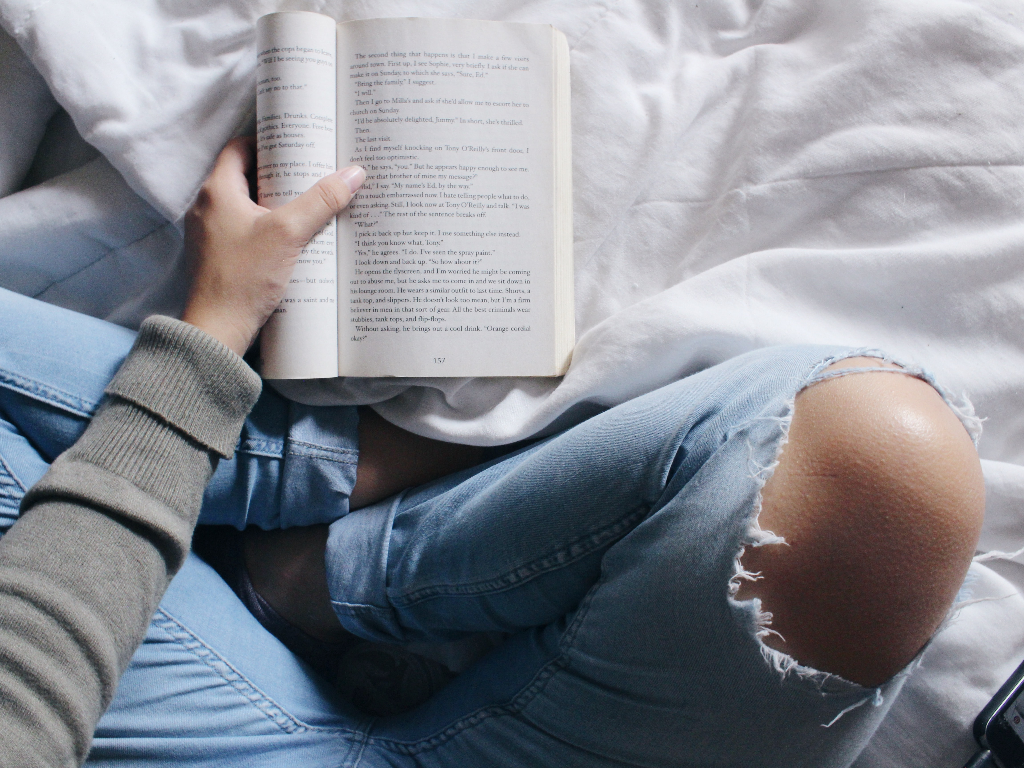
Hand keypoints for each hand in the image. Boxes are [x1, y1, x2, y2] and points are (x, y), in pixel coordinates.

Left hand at [182, 137, 363, 355]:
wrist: (218, 329)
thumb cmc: (244, 278)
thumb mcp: (289, 233)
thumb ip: (321, 201)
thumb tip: (353, 173)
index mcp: (216, 190)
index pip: (240, 148)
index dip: (268, 142)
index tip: (296, 145)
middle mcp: (208, 207)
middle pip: (246, 176)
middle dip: (280, 174)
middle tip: (312, 173)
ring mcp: (211, 233)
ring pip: (247, 205)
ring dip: (276, 203)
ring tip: (309, 204)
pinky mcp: (220, 256)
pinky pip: (246, 230)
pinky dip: (268, 228)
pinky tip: (294, 238)